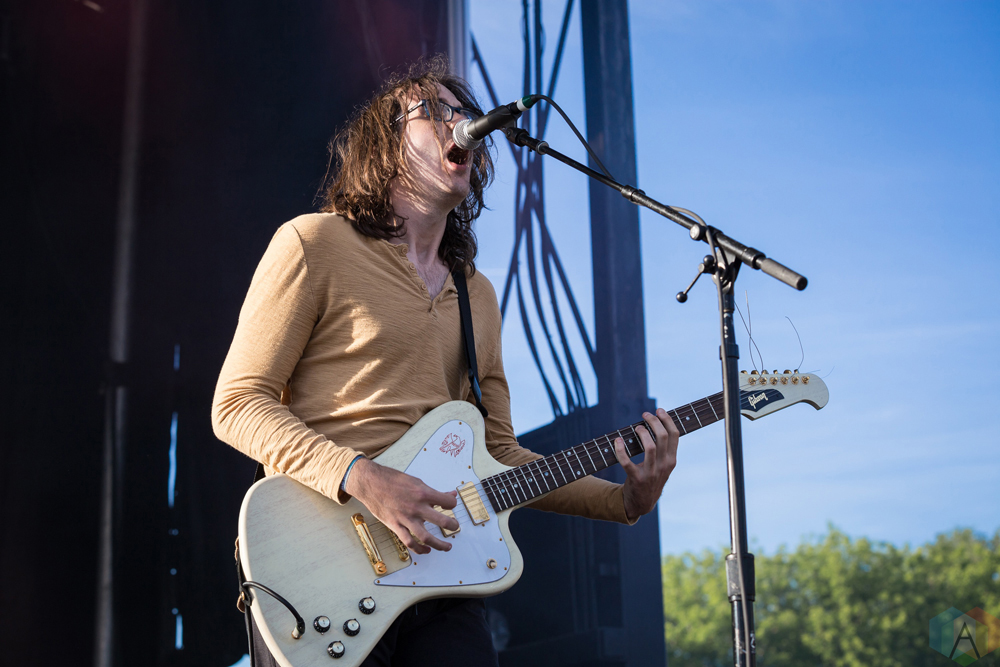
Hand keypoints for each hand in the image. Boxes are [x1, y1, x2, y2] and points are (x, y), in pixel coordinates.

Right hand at [344, 458, 459, 554]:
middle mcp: (416, 507)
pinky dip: (419, 549)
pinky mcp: (395, 526)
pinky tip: (426, 550)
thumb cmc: (392, 480)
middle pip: (441, 521)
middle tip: (455, 527)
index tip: (451, 506)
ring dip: (439, 544)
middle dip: (452, 526)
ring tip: (447, 546)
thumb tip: (450, 495)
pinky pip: (409, 542)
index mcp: (423, 493)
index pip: (447, 502)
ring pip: (426, 537)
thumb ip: (433, 492)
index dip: (452, 504)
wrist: (370, 483)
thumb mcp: (416, 481)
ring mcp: (406, 518)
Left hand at [614, 408, 678, 521]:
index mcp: (671, 460)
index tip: (659, 410)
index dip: (667, 420)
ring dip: (642, 433)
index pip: (674, 435)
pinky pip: (626, 462)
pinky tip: (617, 441)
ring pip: (649, 447)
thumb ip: (663, 448)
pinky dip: (620, 450)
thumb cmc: (651, 477)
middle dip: (654, 421)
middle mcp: (664, 466)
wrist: (642, 502)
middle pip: (663, 437)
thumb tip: (657, 422)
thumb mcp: (663, 465)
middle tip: (645, 415)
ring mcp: (651, 473)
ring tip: (637, 427)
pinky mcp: (636, 479)